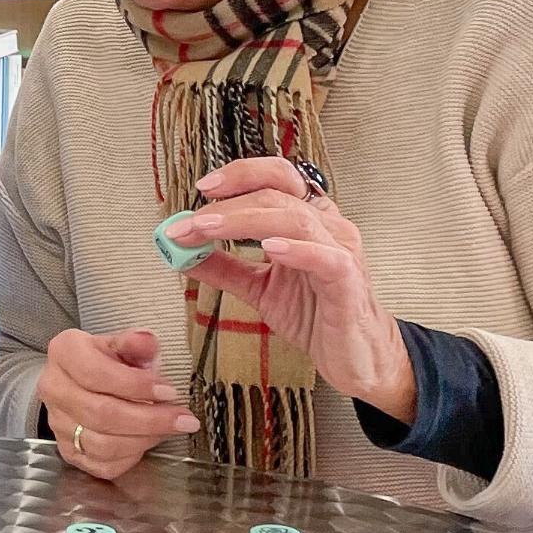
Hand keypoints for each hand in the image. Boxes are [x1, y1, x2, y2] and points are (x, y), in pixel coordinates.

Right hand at [39, 328, 196, 479]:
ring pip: (103, 444)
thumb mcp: (119, 343)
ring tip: (169, 428)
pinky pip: (103, 465)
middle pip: (101, 413)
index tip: (168, 391)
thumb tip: (148, 342)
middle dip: (149, 419)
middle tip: (182, 418)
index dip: (135, 385)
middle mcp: (55, 389)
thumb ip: (134, 343)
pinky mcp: (69, 451)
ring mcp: (59, 424)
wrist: (80, 381)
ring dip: (144, 439)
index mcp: (64, 353)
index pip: (96, 373)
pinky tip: (148, 441)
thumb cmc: (103, 360)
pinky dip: (131, 456)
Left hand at [166, 157, 418, 420]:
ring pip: (295, 219)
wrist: (351, 357)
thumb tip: (180, 251)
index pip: (277, 177)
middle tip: (189, 221)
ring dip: (244, 221)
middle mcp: (327, 226)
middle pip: (278, 194)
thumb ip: (224, 267)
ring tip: (208, 229)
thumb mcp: (259, 288)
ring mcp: (341, 251)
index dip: (240, 175)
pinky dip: (297, 250)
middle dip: (227, 205)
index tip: (202, 188)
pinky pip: (326, 258)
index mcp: (308, 219)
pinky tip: (270, 248)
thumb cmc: (315, 315)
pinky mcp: (348, 282)